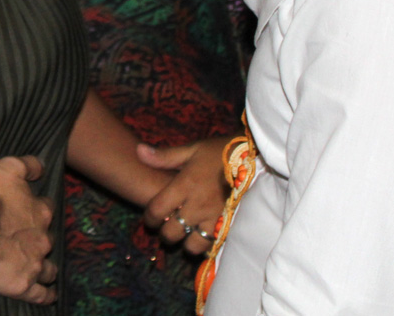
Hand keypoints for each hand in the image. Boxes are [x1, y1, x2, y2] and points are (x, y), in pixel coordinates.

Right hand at [0, 156, 57, 304]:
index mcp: (39, 211)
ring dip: (47, 270)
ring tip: (45, 272)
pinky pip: (41, 294)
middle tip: (30, 242)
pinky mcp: (23, 284)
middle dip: (42, 241)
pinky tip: (49, 296)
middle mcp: (42, 238)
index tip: (32, 211)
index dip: (39, 210)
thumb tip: (40, 166)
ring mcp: (34, 263)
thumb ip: (27, 165)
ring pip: (49, 270)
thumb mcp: (8, 167)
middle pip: (48, 240)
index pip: (46, 209)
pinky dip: (46, 295)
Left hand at [140, 136, 232, 255]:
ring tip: (185, 236)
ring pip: (193, 245)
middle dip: (165, 235)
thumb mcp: (192, 149)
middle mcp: (198, 204)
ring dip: (186, 243)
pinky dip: (205, 245)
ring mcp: (214, 217)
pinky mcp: (229, 224)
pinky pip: (213, 244)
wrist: (255, 159)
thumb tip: (138, 151)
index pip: (158, 210)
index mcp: (185, 185)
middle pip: (172, 233)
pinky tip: (203, 238)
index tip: (150, 219)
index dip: (149, 218)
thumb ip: (165, 156)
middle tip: (166, 230)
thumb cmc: (221, 152)